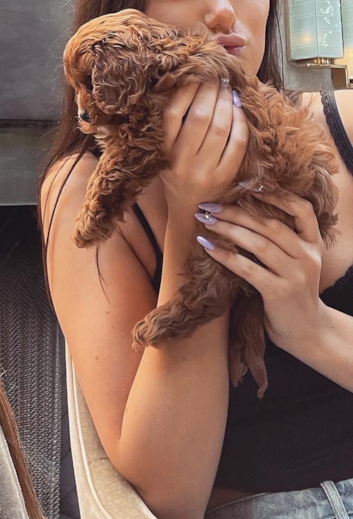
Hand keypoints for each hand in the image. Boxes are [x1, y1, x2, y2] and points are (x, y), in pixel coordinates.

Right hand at [159, 79, 248, 225]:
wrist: (187, 210)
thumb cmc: (174, 173)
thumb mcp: (164, 151)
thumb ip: (173, 126)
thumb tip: (190, 86)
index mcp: (163, 150)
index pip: (173, 113)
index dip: (187, 90)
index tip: (197, 75)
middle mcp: (181, 161)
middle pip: (199, 117)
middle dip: (211, 91)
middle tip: (217, 76)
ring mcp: (204, 170)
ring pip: (220, 128)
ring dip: (227, 103)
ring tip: (228, 89)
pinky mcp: (224, 177)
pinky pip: (237, 145)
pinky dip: (240, 123)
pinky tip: (239, 110)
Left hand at [194, 191, 325, 354]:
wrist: (307, 331)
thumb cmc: (292, 290)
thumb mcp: (296, 262)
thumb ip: (281, 240)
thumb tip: (239, 211)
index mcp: (312, 244)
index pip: (302, 210)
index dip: (277, 196)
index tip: (250, 187)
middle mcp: (308, 256)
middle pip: (270, 225)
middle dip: (236, 212)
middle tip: (208, 205)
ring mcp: (296, 275)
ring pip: (258, 244)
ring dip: (227, 229)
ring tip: (204, 221)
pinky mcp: (280, 292)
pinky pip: (247, 268)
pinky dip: (225, 255)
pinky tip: (207, 246)